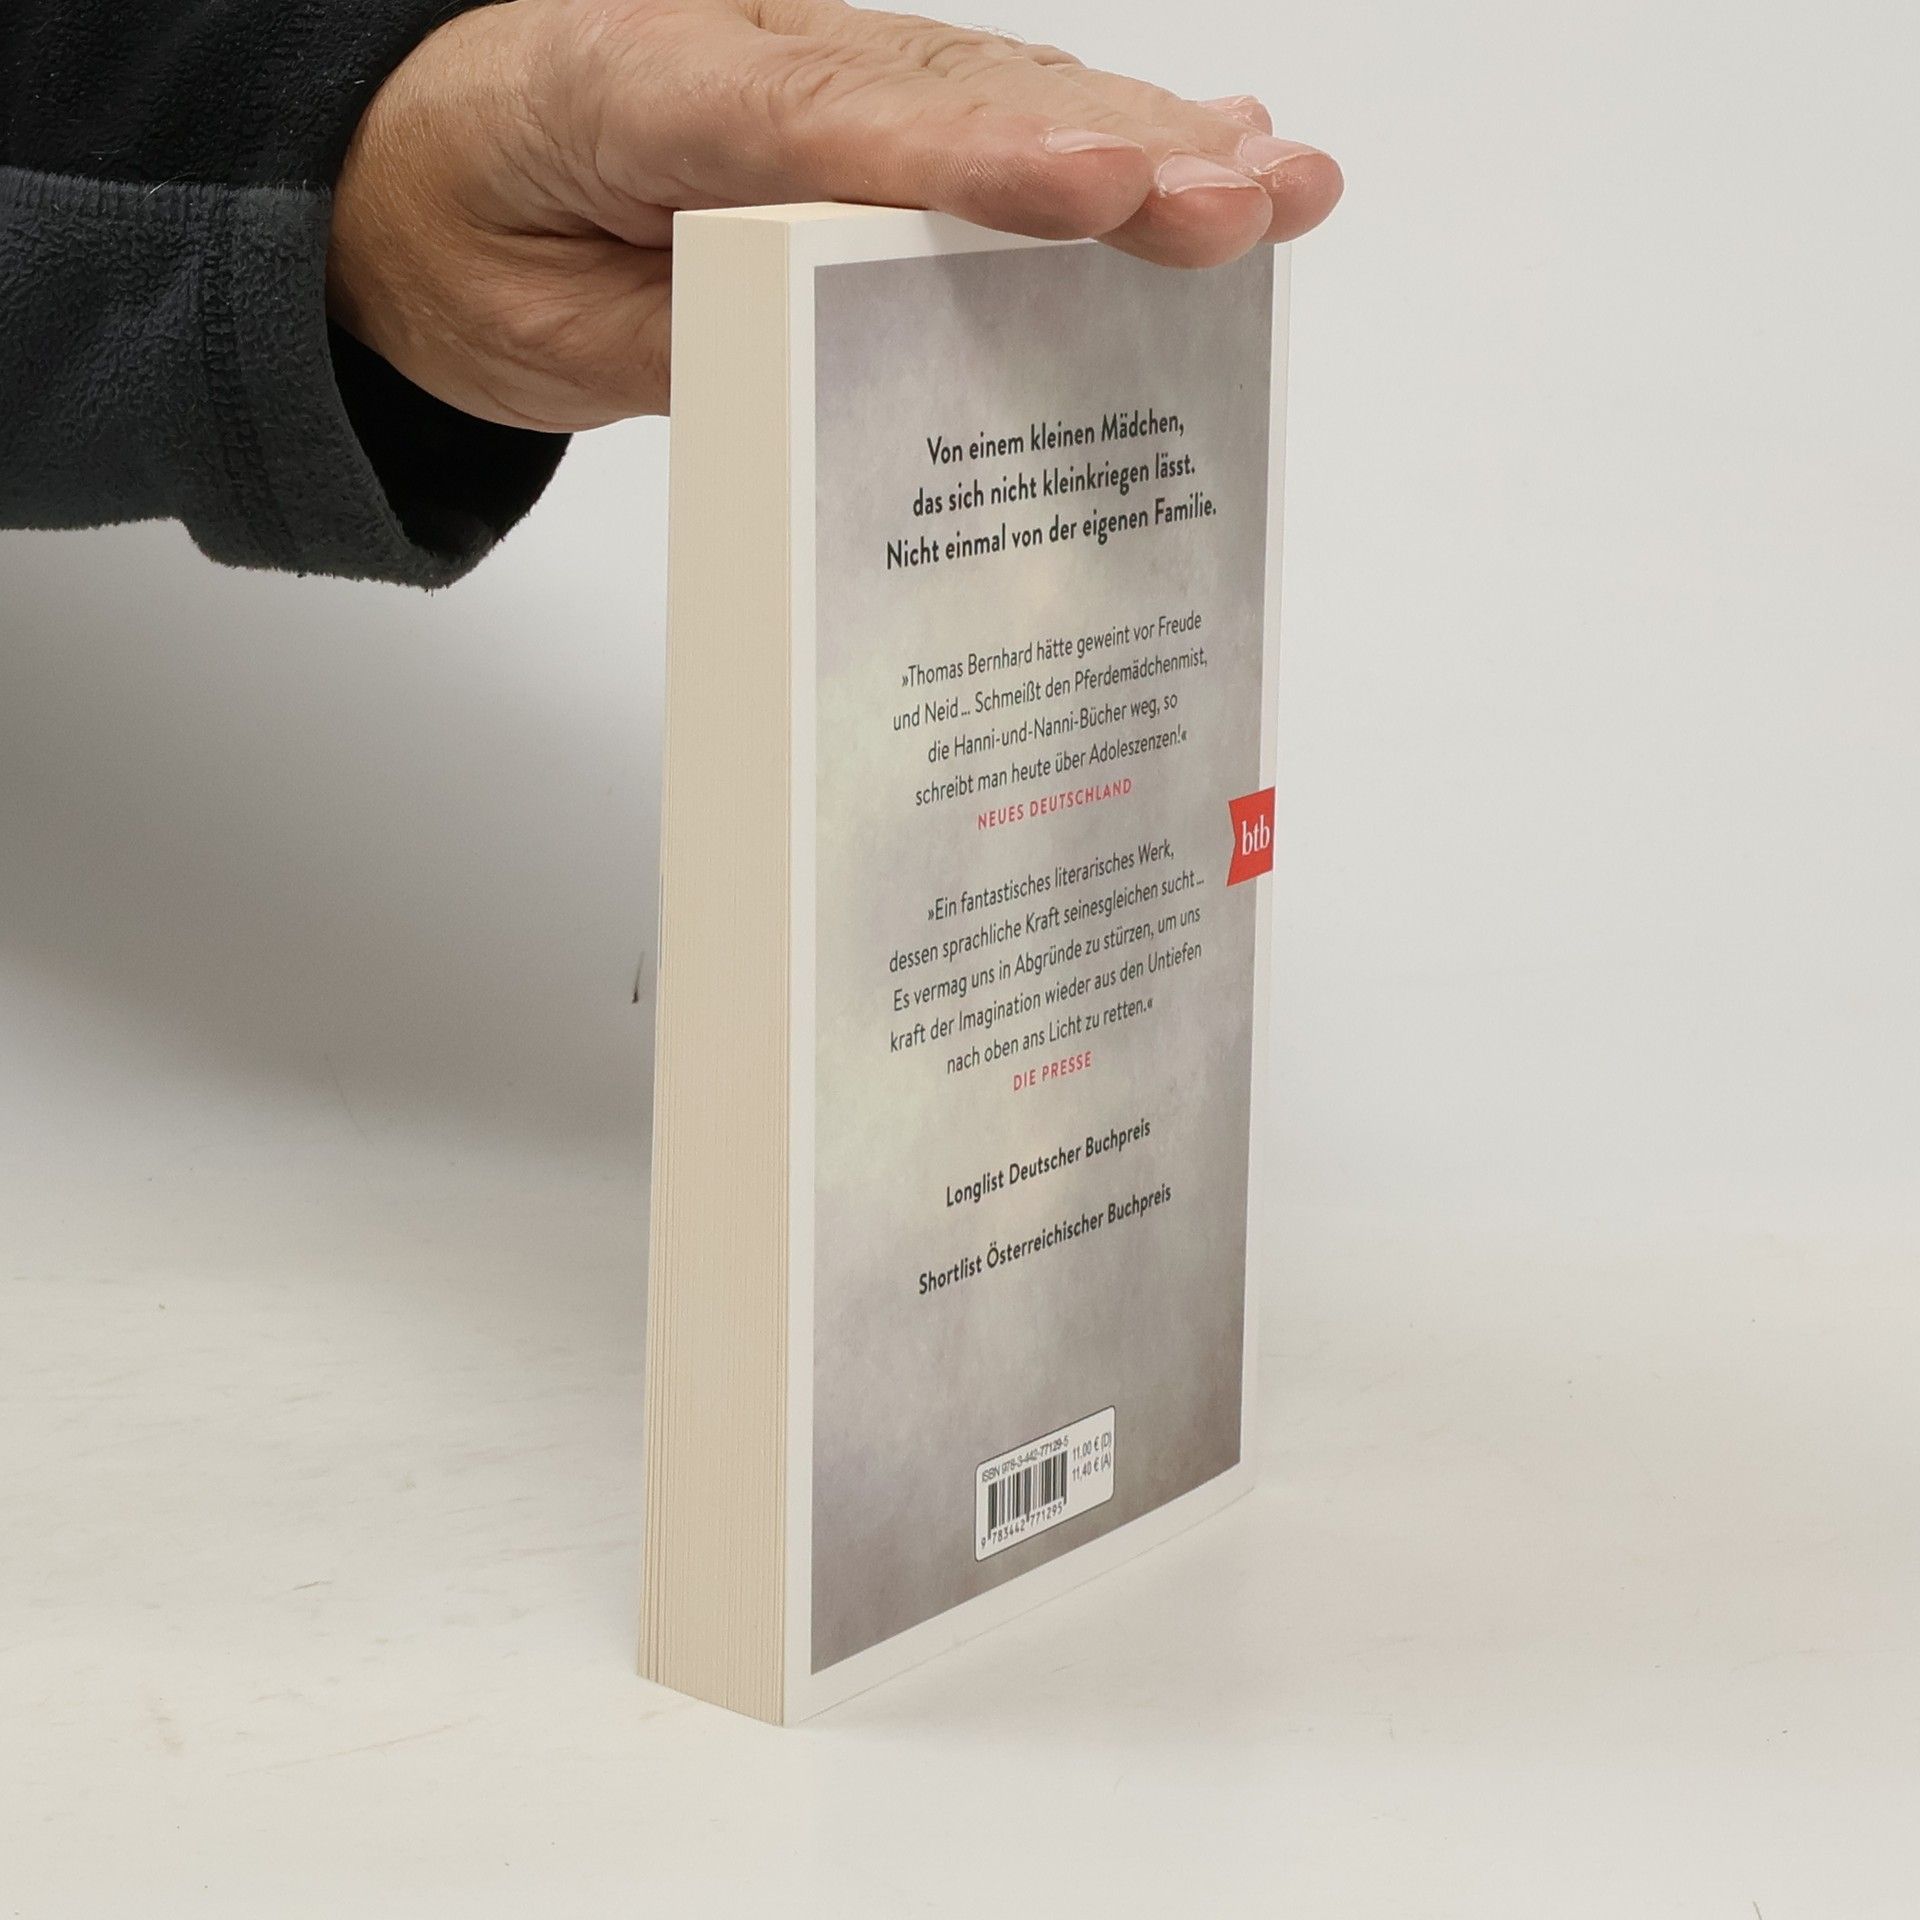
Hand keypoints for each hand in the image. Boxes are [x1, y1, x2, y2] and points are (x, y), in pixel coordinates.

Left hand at [326, 0, 1343, 431]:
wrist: (416, 179)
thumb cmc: (474, 245)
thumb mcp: (537, 331)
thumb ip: (684, 337)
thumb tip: (838, 359)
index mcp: (643, 96)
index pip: (824, 123)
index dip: (970, 158)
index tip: (1096, 188)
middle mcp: (752, 62)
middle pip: (951, 98)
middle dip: (1114, 153)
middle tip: (1250, 197)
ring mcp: (813, 77)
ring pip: (992, 96)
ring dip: (1145, 141)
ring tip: (1275, 181)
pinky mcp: (850, 119)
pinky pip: (979, 120)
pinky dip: (1093, 142)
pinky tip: (1196, 153)